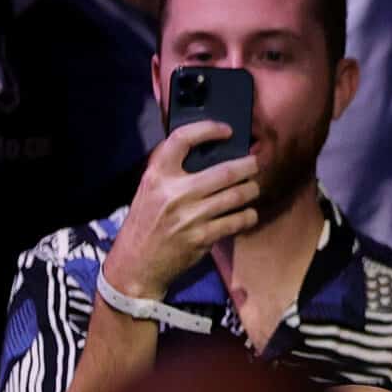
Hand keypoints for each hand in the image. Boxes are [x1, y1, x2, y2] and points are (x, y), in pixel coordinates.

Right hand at [98, 121, 261, 301]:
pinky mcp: (202, 237)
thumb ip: (171, 170)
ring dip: (251, 190)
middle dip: (248, 166)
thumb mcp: (149, 188)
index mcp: (157, 175)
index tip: (226, 130)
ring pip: (236, 196)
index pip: (182, 139)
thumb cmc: (146, 221)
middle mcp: (174, 193)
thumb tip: (209, 151)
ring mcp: (190, 216)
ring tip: (253, 187)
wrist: (136, 262)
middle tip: (254, 164)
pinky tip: (248, 213)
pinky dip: (248, 215)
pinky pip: (236, 221)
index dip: (208, 129)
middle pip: (224, 172)